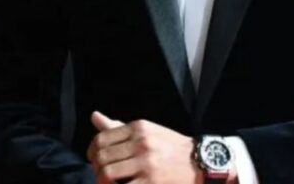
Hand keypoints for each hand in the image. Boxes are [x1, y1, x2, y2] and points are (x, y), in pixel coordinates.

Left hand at [86, 111, 202, 183]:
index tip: (94, 160)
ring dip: (103, 180)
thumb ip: (118, 127)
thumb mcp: (147, 131)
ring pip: (107, 172)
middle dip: (96, 168)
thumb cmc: (171, 147)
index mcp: (138, 128)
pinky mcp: (151, 182)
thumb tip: (94, 116)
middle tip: (100, 174)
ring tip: (108, 182)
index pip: (101, 138)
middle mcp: (141, 143)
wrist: (202, 163)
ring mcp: (146, 163)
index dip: (92, 151)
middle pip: (102, 156)